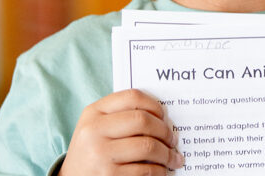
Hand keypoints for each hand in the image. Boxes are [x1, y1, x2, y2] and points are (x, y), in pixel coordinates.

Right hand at [60, 89, 183, 175]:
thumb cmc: (91, 151)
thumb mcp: (97, 127)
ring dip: (166, 153)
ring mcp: (100, 154)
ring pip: (147, 146)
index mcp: (94, 112)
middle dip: (165, 131)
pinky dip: (159, 171)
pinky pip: (144, 170)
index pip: (132, 96)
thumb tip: (163, 117)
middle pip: (143, 120)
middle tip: (173, 139)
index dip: (155, 105)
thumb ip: (121, 115)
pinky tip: (162, 171)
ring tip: (173, 158)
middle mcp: (94, 130)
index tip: (165, 116)